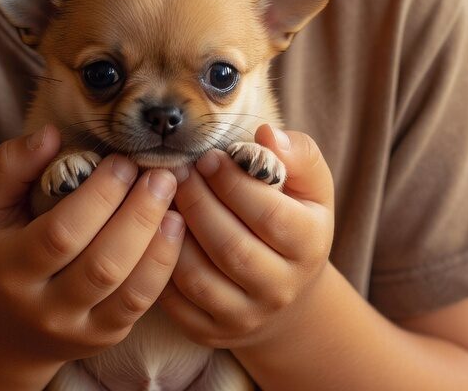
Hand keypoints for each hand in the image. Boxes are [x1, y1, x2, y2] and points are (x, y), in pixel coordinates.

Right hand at [0, 125, 185, 380]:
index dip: (98, 195)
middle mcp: (43, 307)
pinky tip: (175, 228)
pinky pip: (141, 304)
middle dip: (138, 215)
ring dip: (159, 241)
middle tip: (160, 174)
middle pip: (101, 265)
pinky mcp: (105, 336)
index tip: (122, 160)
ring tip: (173, 199)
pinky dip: (164, 265)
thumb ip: (10, 166)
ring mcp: (77, 329)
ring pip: (128, 291)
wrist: (5, 329)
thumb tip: (49, 134)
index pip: (62, 234)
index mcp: (10, 269)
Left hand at [159, 124, 332, 351]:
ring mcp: (246, 316)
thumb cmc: (294, 218)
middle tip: (178, 172)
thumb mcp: (310, 185)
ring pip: (199, 277)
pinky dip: (160, 265)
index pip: (269, 215)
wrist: (287, 290)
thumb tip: (267, 136)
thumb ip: (297, 154)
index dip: (233, 183)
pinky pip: (176, 303)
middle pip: (231, 247)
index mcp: (309, 245)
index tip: (209, 157)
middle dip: (197, 202)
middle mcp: (281, 288)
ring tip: (162, 198)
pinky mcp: (212, 331)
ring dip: (173, 233)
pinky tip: (156, 232)